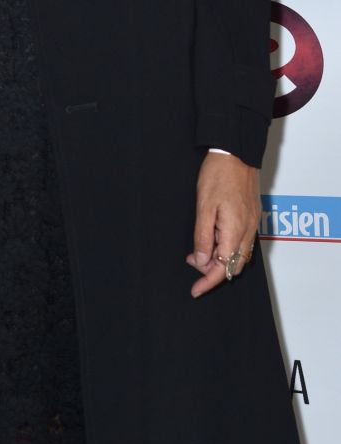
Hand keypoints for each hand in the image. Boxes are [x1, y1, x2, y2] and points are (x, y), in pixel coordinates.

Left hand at [186, 151, 259, 297]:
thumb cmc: (218, 175)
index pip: (223, 267)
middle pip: (233, 266)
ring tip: (197, 251)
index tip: (195, 291)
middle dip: (212, 271)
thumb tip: (201, 260)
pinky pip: (242, 242)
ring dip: (219, 259)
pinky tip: (213, 239)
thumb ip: (203, 236)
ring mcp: (252, 224)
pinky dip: (227, 247)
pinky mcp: (252, 216)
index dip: (208, 282)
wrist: (236, 152)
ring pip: (238, 255)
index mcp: (236, 230)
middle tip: (192, 263)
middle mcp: (248, 231)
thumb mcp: (204, 206)